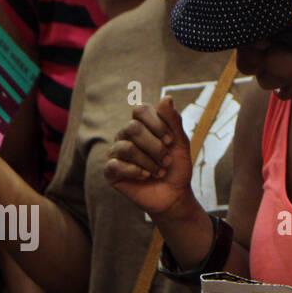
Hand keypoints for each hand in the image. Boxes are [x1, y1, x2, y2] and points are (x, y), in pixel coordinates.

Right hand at [104, 96, 194, 216]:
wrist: (174, 194)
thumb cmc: (177, 166)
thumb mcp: (180, 142)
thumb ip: (173, 120)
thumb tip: (166, 97)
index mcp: (142, 124)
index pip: (140, 110)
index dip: (157, 124)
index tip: (171, 141)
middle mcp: (126, 135)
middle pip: (132, 128)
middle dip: (155, 146)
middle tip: (167, 160)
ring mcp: (116, 152)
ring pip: (126, 147)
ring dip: (149, 161)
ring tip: (159, 171)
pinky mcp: (111, 171)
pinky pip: (116, 165)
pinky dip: (136, 171)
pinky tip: (145, 176)